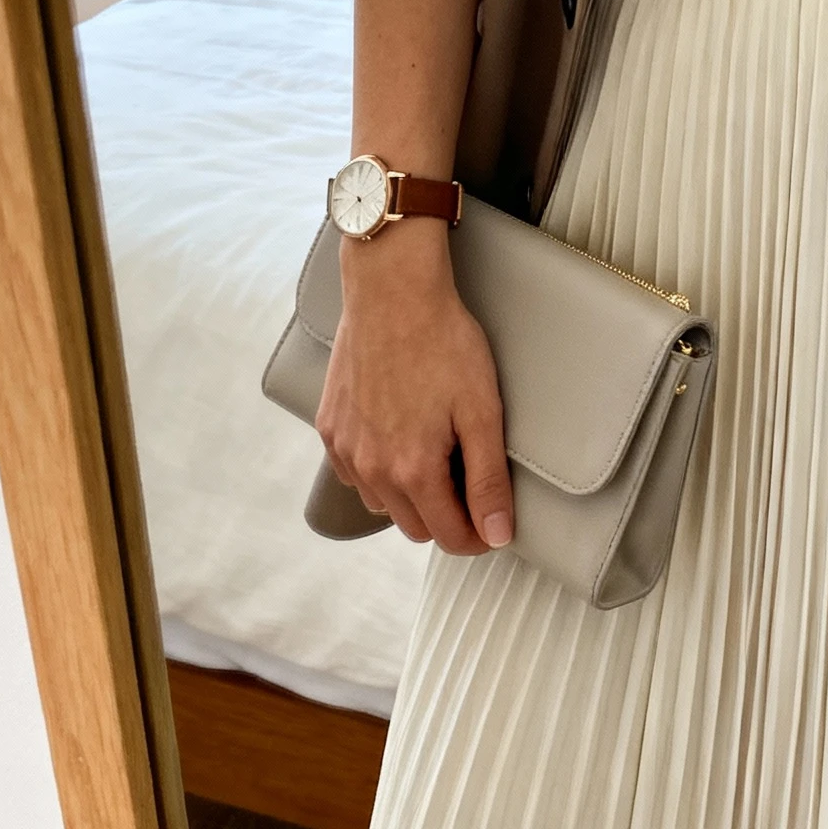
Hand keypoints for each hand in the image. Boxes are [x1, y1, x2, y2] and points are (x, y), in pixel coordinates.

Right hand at [317, 219, 513, 553]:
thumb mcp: (482, 412)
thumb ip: (488, 480)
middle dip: (447, 517)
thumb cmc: (443, 343)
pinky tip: (400, 439)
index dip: (479, 536)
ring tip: (437, 455)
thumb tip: (498, 535)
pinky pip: (355, 474)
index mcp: (412, 470)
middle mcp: (372, 468)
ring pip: (383, 504)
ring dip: (411, 497)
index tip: (494, 523)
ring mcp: (345, 449)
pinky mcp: (329, 428)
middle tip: (471, 481)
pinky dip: (379, 471)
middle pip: (416, 527)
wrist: (392, 292)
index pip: (449, 537)